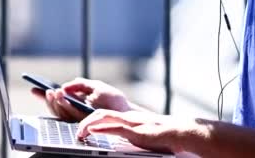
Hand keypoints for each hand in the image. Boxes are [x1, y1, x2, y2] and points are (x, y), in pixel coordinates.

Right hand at [31, 78, 132, 121]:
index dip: (44, 96)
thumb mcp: (96, 86)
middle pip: (56, 108)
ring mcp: (79, 118)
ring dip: (55, 102)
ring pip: (61, 112)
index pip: (57, 101)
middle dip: (49, 100)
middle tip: (48, 90)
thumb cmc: (113, 100)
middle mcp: (75, 112)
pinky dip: (64, 105)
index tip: (33, 89)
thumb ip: (81, 84)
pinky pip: (70, 115)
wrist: (126, 112)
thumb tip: (66, 85)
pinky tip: (62, 96)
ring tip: (53, 91)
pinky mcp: (84, 122)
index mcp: (77, 104)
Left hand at [76, 109, 197, 153]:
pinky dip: (102, 128)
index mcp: (127, 119)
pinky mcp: (136, 131)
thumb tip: (116, 141)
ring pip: (104, 117)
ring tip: (79, 132)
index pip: (104, 114)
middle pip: (99, 113)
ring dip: (88, 124)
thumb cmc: (162, 136)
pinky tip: (92, 131)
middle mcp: (126, 117)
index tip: (80, 128)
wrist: (178, 132)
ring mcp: (130, 123)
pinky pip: (115, 127)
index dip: (90, 119)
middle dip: (84, 120)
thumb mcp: (141, 135)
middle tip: (76, 132)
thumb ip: (128, 135)